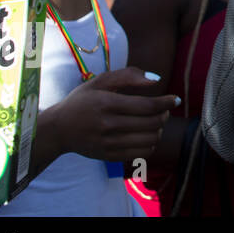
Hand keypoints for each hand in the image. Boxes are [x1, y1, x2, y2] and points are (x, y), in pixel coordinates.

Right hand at [44, 67, 179, 162]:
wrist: (57, 130)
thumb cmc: (82, 101)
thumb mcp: (100, 81)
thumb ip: (129, 76)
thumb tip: (157, 79)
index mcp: (106, 104)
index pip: (147, 106)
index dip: (166, 102)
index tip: (175, 99)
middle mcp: (107, 125)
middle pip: (152, 123)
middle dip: (165, 114)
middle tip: (164, 109)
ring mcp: (107, 143)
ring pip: (150, 139)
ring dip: (160, 129)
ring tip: (156, 121)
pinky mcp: (108, 156)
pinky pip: (141, 153)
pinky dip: (151, 143)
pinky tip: (146, 135)